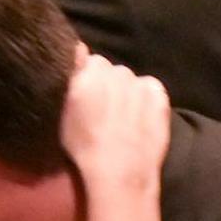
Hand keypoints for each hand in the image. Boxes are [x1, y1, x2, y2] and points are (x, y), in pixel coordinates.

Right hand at [60, 53, 170, 197]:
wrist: (121, 172)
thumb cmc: (85, 148)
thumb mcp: (63, 114)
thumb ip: (70, 76)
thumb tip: (79, 47)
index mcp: (88, 72)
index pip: (87, 59)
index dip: (86, 78)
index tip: (86, 95)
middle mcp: (114, 71)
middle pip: (109, 69)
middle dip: (106, 84)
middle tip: (103, 111)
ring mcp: (138, 82)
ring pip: (129, 79)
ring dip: (125, 92)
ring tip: (122, 118)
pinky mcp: (157, 95)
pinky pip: (150, 88)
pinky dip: (146, 98)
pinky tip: (139, 118)